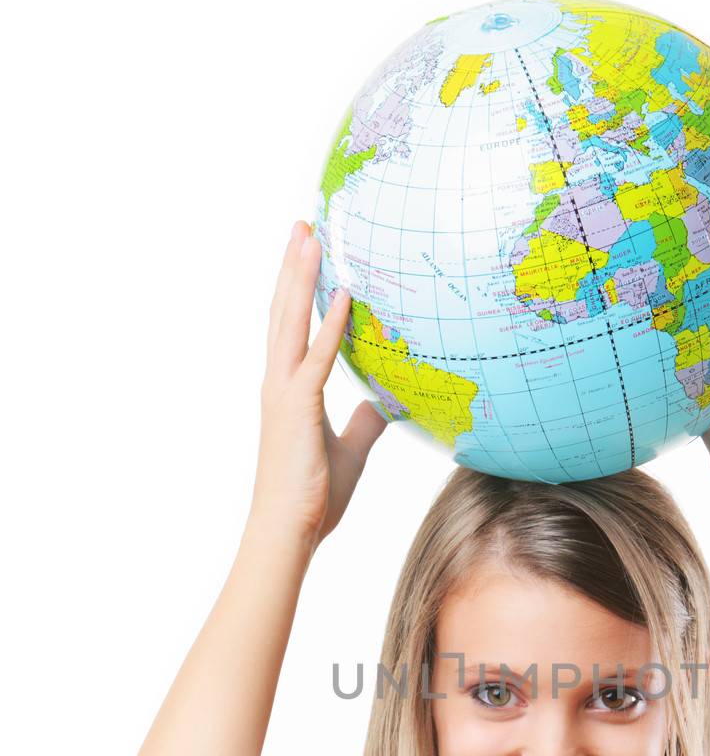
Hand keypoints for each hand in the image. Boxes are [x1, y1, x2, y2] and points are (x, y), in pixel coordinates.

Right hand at [249, 220, 387, 547]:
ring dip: (302, 277)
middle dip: (294, 266)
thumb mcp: (350, 451)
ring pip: (290, 322)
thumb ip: (365, 423)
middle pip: (284, 311)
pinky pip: (317, 359)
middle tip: (303, 224)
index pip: (292, 327)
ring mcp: (284, 393)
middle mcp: (279, 383)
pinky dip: (330, 325)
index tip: (307, 252)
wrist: (289, 531)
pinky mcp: (297, 408)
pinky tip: (345, 294)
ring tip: (310, 236)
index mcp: (288, 390)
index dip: (298, 288)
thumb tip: (385, 404)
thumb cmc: (315, 497)